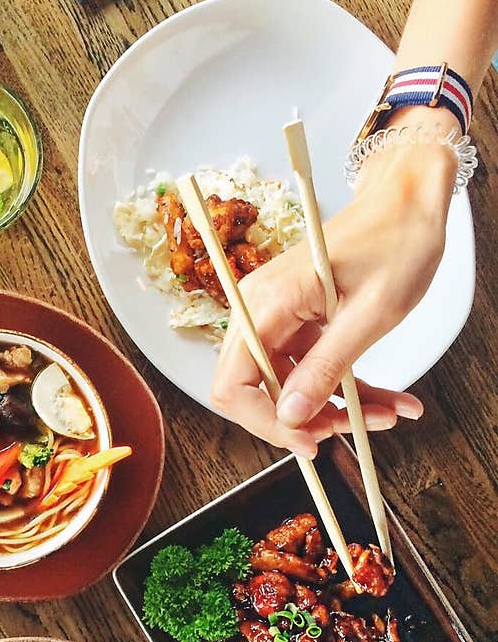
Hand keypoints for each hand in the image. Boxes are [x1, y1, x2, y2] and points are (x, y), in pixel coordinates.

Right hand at [211, 132, 456, 456]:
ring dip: (336, 408)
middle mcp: (261, 309)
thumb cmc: (396, 241)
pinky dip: (346, 387)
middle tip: (354, 429)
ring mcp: (277, 314)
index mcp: (268, 303)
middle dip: (306, 419)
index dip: (263, 422)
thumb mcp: (370, 314)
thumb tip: (292, 417)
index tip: (308, 440)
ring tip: (389, 412)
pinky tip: (387, 398)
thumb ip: (326, 368)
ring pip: (290, 384)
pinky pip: (310, 366)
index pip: (232, 384)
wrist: (409, 201)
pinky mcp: (297, 318)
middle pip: (258, 390)